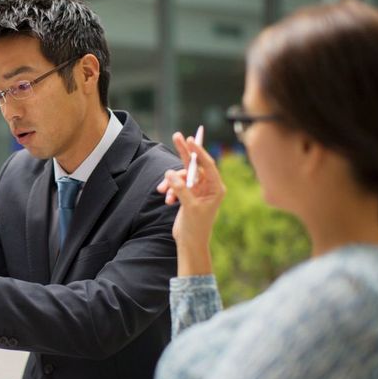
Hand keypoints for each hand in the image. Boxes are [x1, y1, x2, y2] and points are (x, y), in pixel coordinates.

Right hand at [156, 131, 225, 274]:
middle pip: (195, 164)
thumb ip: (180, 189)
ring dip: (170, 182)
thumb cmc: (196, 227)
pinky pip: (176, 185)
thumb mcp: (189, 207)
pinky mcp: (187, 194)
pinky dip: (170, 190)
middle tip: (176, 136)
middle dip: (184, 152)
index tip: (189, 140)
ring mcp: (197, 190)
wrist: (190, 242)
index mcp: (216, 188)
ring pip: (181, 176)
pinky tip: (167, 201)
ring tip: (162, 190)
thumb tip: (169, 173)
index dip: (198, 151)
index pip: (207, 164)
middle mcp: (208, 186)